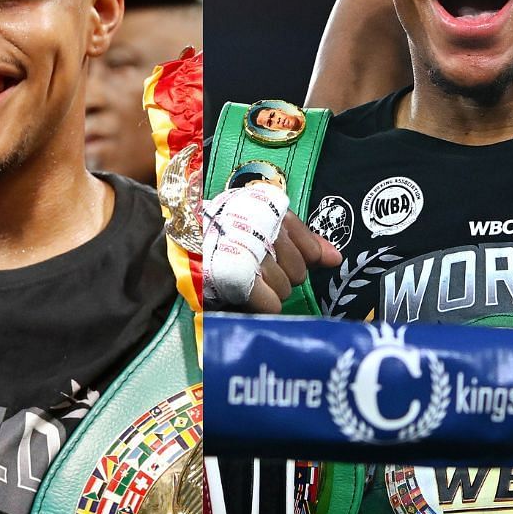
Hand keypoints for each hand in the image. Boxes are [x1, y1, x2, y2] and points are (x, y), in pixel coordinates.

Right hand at [204, 188, 341, 312]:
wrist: (176, 247)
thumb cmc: (225, 238)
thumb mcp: (266, 229)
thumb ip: (305, 242)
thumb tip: (336, 259)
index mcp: (267, 209)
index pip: (306, 244)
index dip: (301, 255)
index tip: (281, 256)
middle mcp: (260, 227)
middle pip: (298, 271)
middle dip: (283, 275)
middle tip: (259, 269)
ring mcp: (249, 253)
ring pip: (285, 288)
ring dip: (270, 290)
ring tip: (247, 279)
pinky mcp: (237, 278)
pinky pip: (272, 304)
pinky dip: (263, 304)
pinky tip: (249, 294)